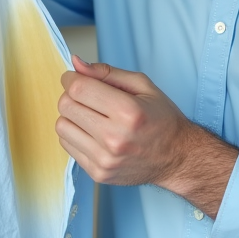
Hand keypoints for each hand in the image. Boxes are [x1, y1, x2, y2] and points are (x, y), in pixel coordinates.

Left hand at [57, 56, 237, 215]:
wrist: (177, 157)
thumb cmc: (162, 119)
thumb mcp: (142, 85)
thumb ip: (106, 72)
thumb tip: (76, 64)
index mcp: (128, 112)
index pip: (79, 89)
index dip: (71, 78)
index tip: (74, 78)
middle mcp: (115, 138)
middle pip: (66, 106)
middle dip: (71, 95)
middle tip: (86, 96)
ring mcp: (105, 159)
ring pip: (61, 127)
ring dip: (71, 116)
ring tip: (90, 115)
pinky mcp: (98, 173)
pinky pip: (67, 145)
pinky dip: (75, 134)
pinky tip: (92, 132)